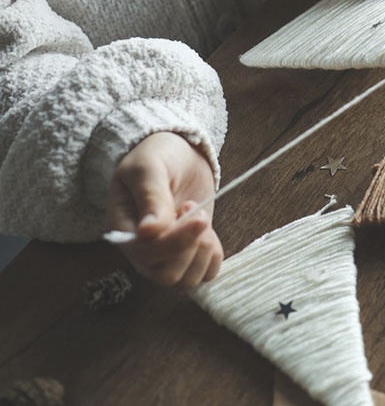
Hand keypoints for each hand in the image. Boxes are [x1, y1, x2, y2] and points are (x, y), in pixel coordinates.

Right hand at [105, 132, 222, 289]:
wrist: (177, 153)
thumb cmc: (156, 157)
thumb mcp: (148, 168)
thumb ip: (150, 197)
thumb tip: (149, 232)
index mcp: (123, 230)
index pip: (146, 255)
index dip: (174, 240)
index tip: (190, 206)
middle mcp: (142, 250)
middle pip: (166, 275)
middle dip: (190, 246)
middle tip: (193, 208)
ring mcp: (166, 255)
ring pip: (185, 280)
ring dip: (202, 252)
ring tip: (200, 219)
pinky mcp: (190, 252)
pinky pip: (204, 274)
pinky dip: (213, 257)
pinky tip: (208, 232)